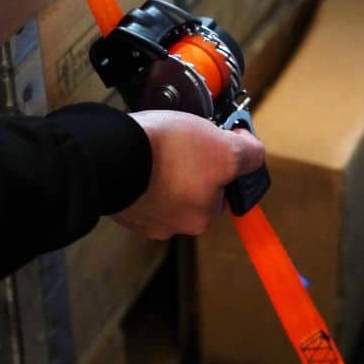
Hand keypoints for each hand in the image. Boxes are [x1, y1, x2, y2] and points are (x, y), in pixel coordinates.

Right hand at [114, 111, 264, 239]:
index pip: (223, 190)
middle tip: (183, 139)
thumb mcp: (223, 148)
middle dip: (191, 164)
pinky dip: (141, 168)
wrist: (109, 153)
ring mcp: (142, 215)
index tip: (213, 143)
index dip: (222, 162)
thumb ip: (248, 154)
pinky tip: (138, 151)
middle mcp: (172, 224)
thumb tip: (254, 152)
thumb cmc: (166, 153)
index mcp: (200, 216)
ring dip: (164, 166)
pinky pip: (139, 182)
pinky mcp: (120, 202)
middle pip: (193, 188)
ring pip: (165, 185)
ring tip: (157, 142)